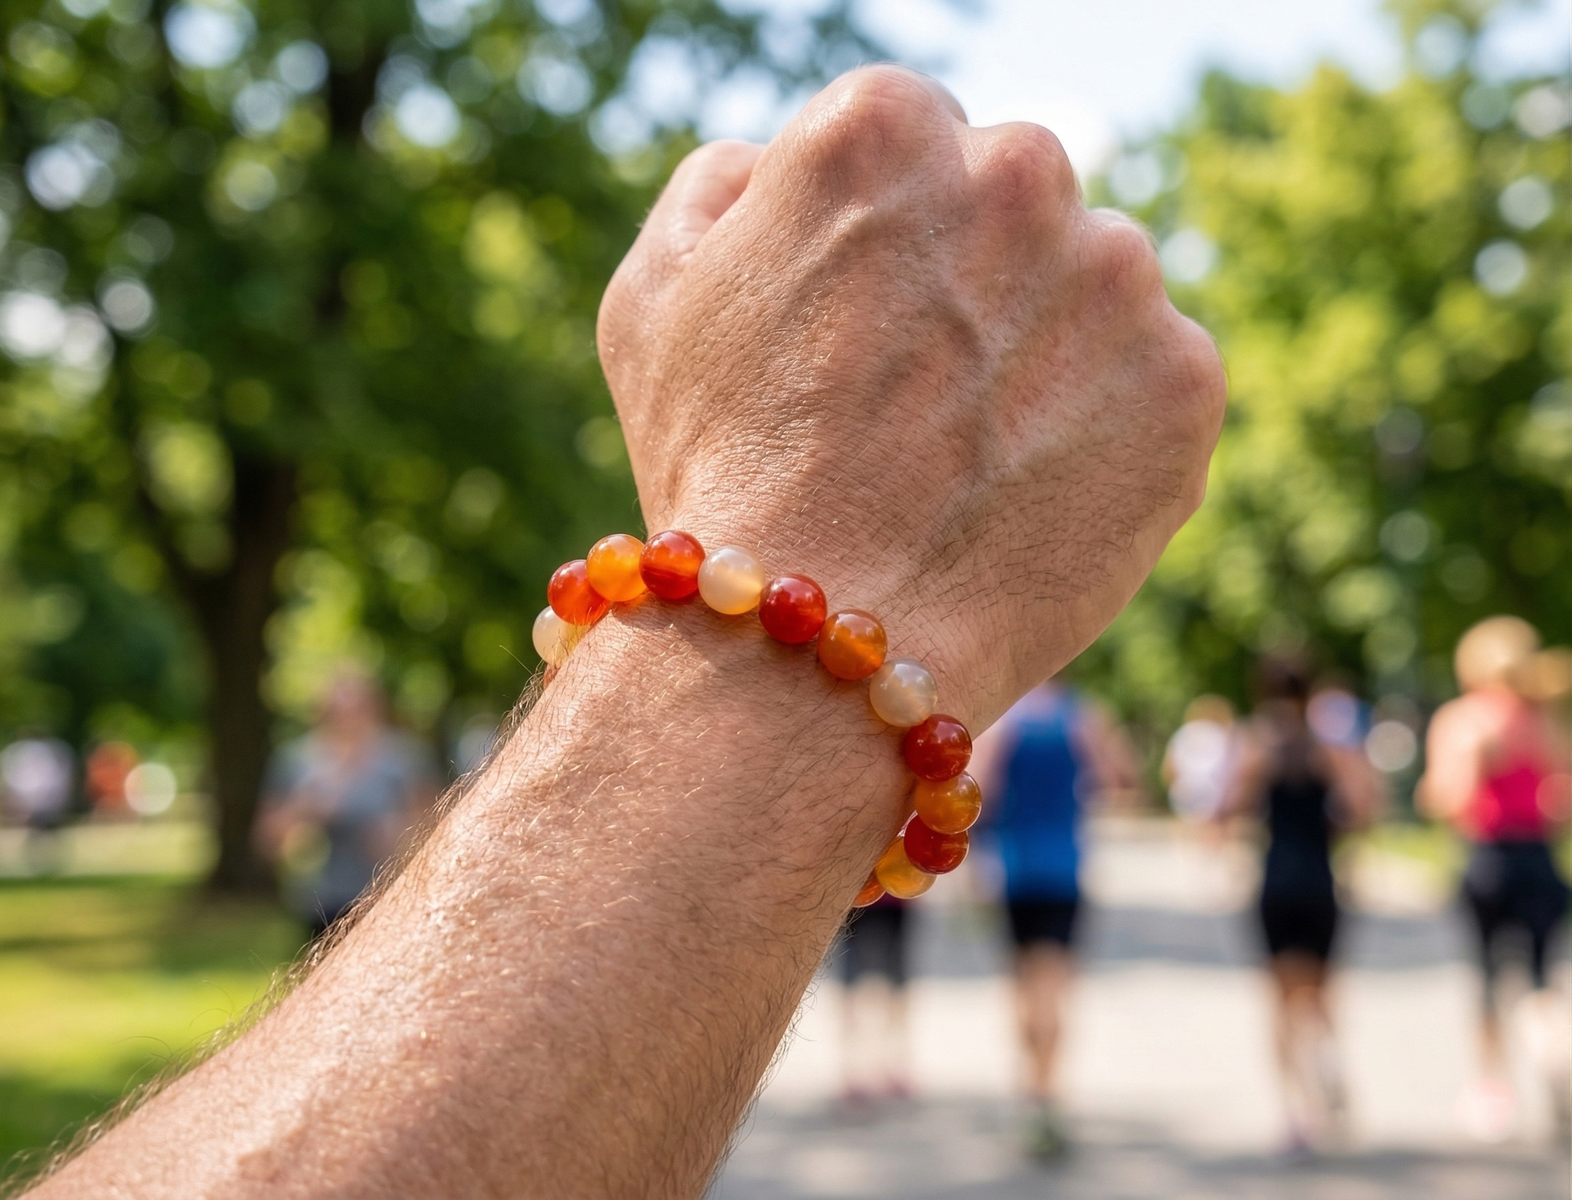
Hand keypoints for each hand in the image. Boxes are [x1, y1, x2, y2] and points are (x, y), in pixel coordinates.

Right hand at [598, 67, 1224, 727]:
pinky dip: (1107, 429)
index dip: (883, 243)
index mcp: (883, 126)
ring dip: (1052, 350)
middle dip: (978, 277)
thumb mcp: (649, 300)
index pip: (917, 142)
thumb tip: (778, 163)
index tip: (860, 325)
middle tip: (921, 396)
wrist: (820, 643)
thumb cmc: (719, 472)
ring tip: (972, 459)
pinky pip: (1152, 381)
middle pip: (1017, 201)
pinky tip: (1031, 490)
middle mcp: (1017, 169)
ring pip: (1094, 289)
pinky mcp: (1185, 379)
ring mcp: (1116, 276)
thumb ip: (722, 188)